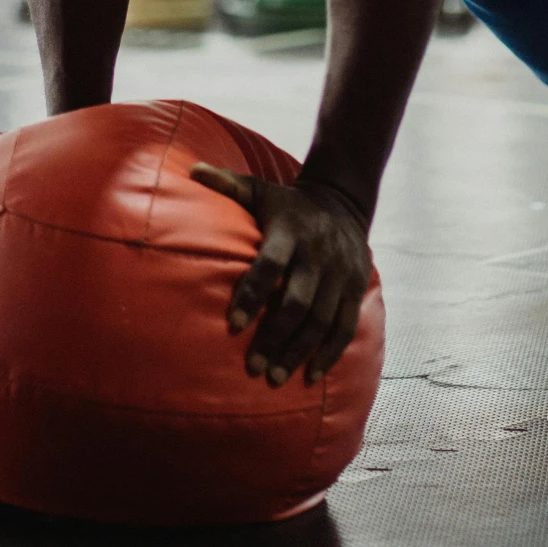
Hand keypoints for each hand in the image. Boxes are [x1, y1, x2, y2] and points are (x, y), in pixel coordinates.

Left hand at [189, 163, 370, 387]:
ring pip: (322, 319)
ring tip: (275, 378)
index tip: (233, 325)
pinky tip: (311, 376)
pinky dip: (330, 353)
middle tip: (253, 368)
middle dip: (275, 335)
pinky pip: (345, 325)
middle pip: (298, 300)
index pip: (270, 265)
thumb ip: (227, 184)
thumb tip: (191, 168)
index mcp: (290, 229)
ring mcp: (341, 272)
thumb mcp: (260, 189)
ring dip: (299, 351)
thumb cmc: (287, 204)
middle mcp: (318, 252)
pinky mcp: (357, 286)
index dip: (252, 294)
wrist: (343, 200)